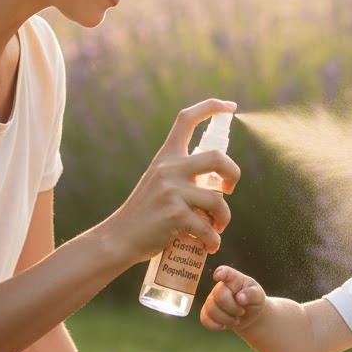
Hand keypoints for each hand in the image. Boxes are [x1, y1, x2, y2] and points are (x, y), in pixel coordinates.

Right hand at [105, 100, 239, 265]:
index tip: (230, 106)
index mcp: (165, 156)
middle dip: (234, 174)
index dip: (211, 107)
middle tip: (230, 190)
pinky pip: (208, 227)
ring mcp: (171, 191)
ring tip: (218, 229)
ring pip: (218, 200)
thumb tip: (217, 179)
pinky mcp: (174, 215)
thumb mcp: (158, 183)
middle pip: (217, 157)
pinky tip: (210, 245)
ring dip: (224, 218)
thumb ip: (181, 174)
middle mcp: (169, 168)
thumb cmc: (145, 214)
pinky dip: (214, 240)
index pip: (186, 119)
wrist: (118, 239)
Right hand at [200, 265, 265, 331]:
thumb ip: (252, 294)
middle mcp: (220, 287)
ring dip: (227, 319)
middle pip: (220, 296)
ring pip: (212, 310)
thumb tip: (240, 298)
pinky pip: (205, 320)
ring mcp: (211, 299)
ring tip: (236, 319)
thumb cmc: (254, 301)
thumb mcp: (258, 296)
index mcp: (234, 279)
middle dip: (233, 308)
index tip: (218, 275)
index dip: (221, 273)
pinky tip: (224, 325)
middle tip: (242, 311)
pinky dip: (216, 325)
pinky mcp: (207, 312)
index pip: (226, 273)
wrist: (249, 315)